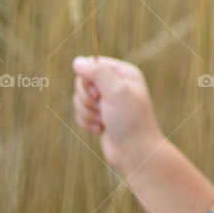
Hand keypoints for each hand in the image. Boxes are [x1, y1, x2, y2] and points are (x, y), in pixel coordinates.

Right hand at [72, 55, 164, 174]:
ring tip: (103, 121)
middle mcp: (115, 85)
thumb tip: (77, 61)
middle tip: (102, 108)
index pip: (93, 64)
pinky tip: (101, 129)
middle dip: (87, 99)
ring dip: (87, 113)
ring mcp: (107, 101)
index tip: (98, 93)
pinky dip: (87, 123)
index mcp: (123, 73)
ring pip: (79, 100)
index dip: (88, 79)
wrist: (135, 151)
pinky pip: (80, 114)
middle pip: (83, 82)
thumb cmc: (130, 119)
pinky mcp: (100, 116)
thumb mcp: (116, 91)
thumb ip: (97, 73)